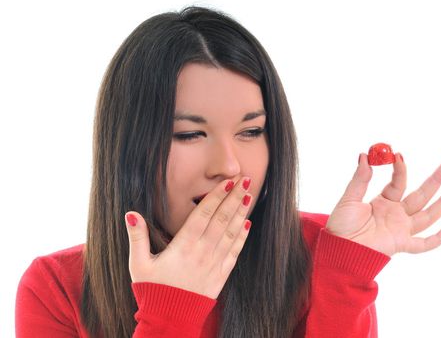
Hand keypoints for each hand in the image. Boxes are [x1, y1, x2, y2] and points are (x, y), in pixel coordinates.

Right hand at [124, 178, 252, 299]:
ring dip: (241, 213)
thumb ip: (137, 238)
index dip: (216, 196)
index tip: (227, 181)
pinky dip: (242, 237)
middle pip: (222, 219)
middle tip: (246, 180)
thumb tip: (131, 214)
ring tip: (249, 195)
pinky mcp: (221, 275)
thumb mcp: (139, 264)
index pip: (204, 214)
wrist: (170, 321)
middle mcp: (202, 252)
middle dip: (235, 197)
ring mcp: (214, 263)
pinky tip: (247, 225)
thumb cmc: (153, 291)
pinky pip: (235, 252)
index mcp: (183, 246)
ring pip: (231, 232)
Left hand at [326, 153, 440, 255]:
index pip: (398, 183)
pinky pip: (424, 243)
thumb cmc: (341, 225)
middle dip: (436, 179)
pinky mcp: (401, 244)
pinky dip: (439, 238)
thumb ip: (360, 179)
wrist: (338, 249)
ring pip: (428, 215)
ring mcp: (401, 229)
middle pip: (421, 195)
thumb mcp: (349, 198)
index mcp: (383, 202)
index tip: (398, 155)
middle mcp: (395, 214)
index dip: (401, 169)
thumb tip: (364, 156)